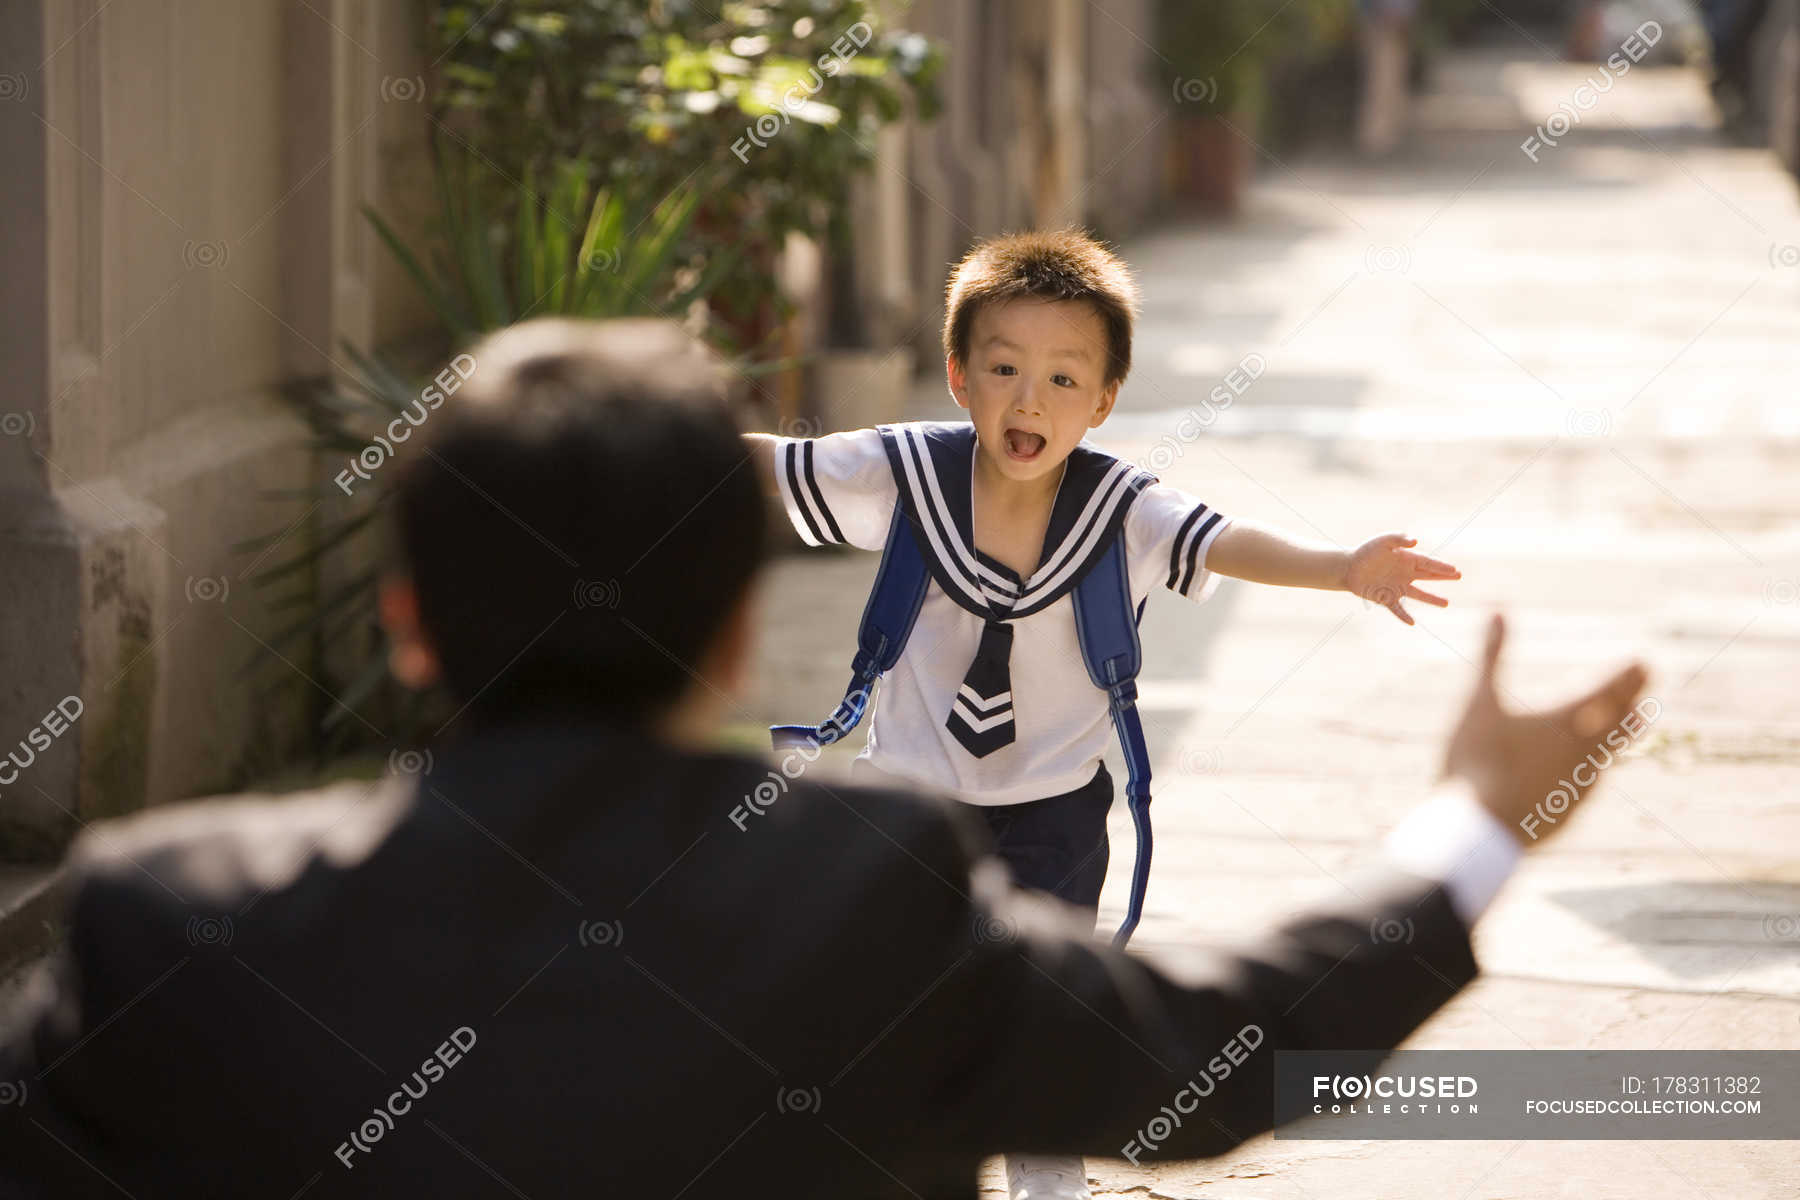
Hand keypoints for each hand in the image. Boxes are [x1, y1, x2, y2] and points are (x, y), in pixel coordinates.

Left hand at [1342, 532, 1459, 624]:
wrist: (1348, 567)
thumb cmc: (1367, 551)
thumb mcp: (1382, 541)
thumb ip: (1399, 539)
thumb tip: (1416, 542)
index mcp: (1407, 560)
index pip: (1428, 563)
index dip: (1441, 567)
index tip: (1455, 570)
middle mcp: (1406, 574)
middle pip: (1428, 576)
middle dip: (1443, 576)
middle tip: (1458, 576)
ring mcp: (1397, 587)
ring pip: (1418, 594)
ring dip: (1432, 599)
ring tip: (1446, 604)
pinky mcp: (1386, 598)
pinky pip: (1397, 609)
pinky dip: (1403, 616)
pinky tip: (1411, 623)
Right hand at [1443, 615, 1649, 845]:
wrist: (1479, 827)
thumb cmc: (1478, 758)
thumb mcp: (1480, 701)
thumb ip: (1492, 655)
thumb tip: (1499, 610)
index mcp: (1569, 720)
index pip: (1612, 691)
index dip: (1629, 675)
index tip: (1645, 662)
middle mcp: (1586, 754)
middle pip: (1621, 726)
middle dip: (1630, 707)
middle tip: (1642, 699)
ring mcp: (1581, 788)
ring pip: (1605, 760)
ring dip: (1610, 744)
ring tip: (1609, 739)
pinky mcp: (1568, 815)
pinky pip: (1583, 788)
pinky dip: (1583, 776)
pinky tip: (1571, 779)